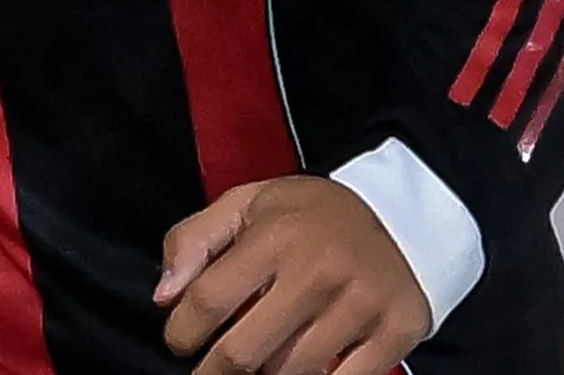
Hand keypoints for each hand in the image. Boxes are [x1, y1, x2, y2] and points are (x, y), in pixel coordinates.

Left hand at [157, 174, 431, 374]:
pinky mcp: (395, 332)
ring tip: (259, 362)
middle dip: (213, 372)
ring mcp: (360, 306)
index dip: (180, 331)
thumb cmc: (309, 216)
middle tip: (207, 371)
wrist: (400, 214)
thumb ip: (193, 241)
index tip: (178, 340)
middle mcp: (318, 273)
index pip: (207, 301)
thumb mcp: (246, 204)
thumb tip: (164, 297)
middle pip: (243, 354)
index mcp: (275, 238)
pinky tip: (302, 368)